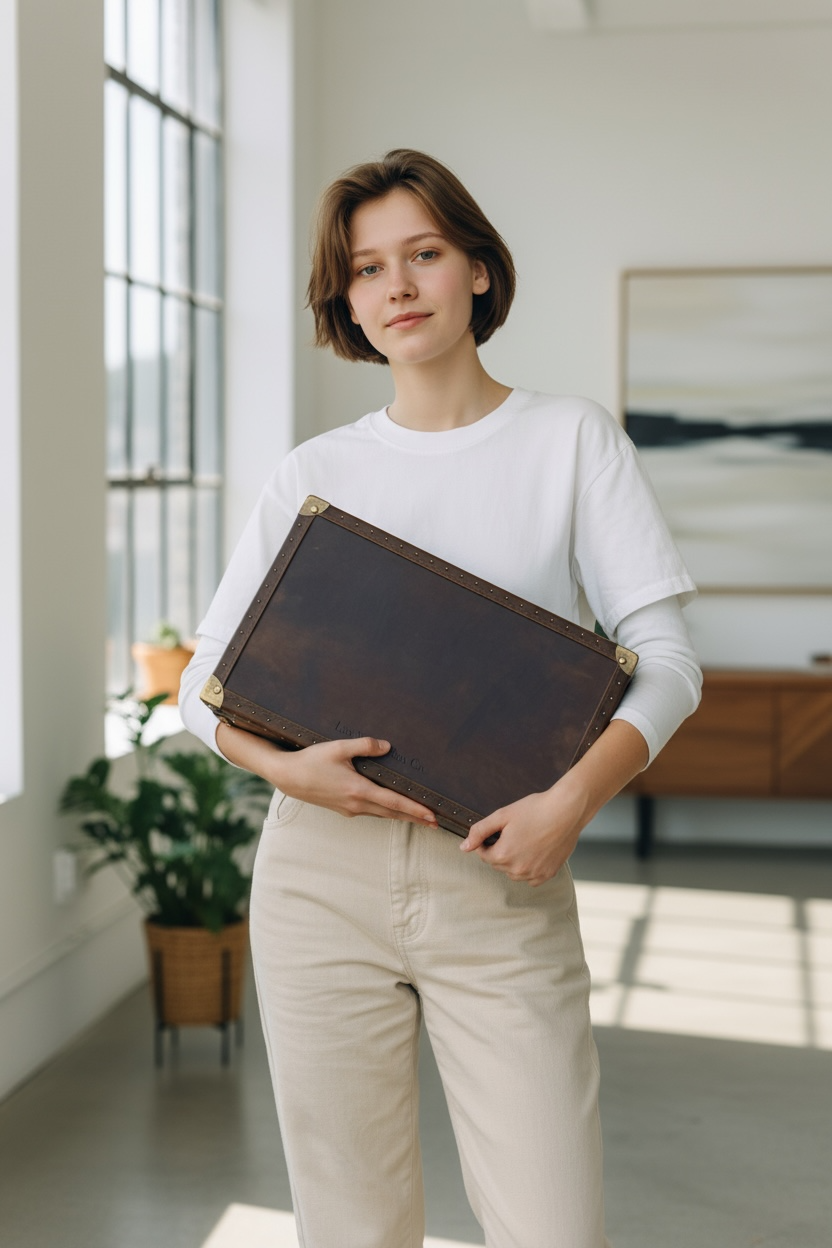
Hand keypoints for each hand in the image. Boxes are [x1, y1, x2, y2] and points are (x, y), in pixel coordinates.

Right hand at [216, 723, 436, 825]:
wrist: (288, 776)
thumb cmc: (312, 761)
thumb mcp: (339, 748)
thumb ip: (365, 746)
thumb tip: (387, 746)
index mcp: (359, 790)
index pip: (395, 802)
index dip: (416, 810)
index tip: (433, 817)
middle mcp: (357, 804)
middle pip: (392, 813)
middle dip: (415, 818)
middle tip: (435, 823)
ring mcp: (349, 809)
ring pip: (382, 814)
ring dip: (401, 816)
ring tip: (419, 817)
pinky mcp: (343, 809)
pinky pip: (370, 812)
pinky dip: (385, 812)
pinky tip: (390, 808)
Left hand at [459, 781, 587, 886]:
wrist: (567, 810)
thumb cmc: (535, 809)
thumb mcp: (502, 815)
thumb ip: (480, 831)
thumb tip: (464, 847)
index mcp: (503, 855)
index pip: (484, 855)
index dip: (487, 842)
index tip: (497, 832)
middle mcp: (517, 869)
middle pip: (498, 864)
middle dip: (500, 851)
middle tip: (513, 833)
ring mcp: (534, 874)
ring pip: (514, 872)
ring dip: (514, 861)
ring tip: (525, 840)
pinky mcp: (548, 874)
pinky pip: (531, 878)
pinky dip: (529, 869)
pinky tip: (535, 852)